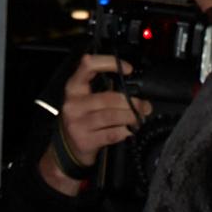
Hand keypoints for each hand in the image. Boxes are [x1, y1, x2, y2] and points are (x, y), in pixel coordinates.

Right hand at [39, 55, 151, 195]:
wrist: (68, 148)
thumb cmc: (82, 120)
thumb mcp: (86, 100)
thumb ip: (107, 93)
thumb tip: (139, 97)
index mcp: (74, 88)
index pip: (88, 66)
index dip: (109, 63)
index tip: (128, 69)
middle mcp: (74, 104)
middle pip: (109, 98)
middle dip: (132, 102)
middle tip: (144, 106)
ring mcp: (78, 123)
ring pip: (112, 116)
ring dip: (131, 117)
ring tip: (138, 118)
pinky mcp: (85, 140)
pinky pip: (112, 134)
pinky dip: (125, 132)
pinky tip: (129, 132)